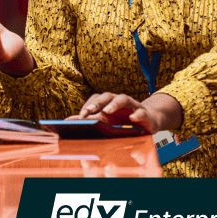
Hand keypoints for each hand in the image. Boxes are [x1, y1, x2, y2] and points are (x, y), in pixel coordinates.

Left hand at [66, 92, 182, 134]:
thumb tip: (67, 120)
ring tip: (107, 111)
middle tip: (88, 111)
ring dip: (114, 104)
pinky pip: (141, 112)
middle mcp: (119, 101)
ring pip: (123, 99)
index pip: (96, 99)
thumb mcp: (106, 121)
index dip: (88, 105)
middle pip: (107, 96)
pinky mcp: (145, 114)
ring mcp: (132, 106)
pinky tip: (132, 118)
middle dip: (97, 103)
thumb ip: (89, 120)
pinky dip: (137, 114)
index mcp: (108, 103)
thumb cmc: (124, 120)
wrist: (148, 121)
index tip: (80, 116)